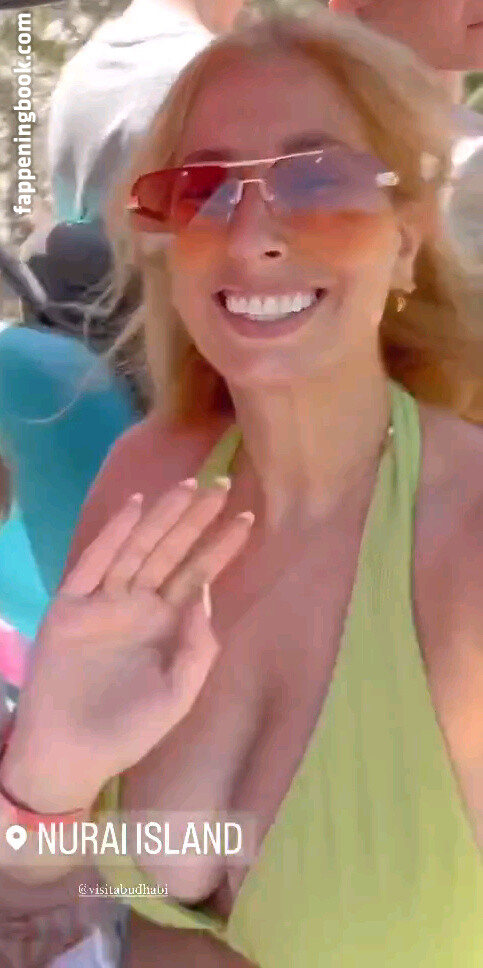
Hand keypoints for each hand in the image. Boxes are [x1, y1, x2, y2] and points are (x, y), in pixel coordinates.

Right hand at [0, 478, 253, 812]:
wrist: (70, 757)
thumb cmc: (128, 732)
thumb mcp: (178, 696)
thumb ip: (198, 648)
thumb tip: (207, 595)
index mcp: (165, 624)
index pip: (198, 576)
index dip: (220, 547)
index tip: (247, 517)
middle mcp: (137, 605)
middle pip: (170, 553)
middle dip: (195, 521)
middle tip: (222, 485)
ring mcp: (103, 602)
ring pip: (137, 550)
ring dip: (161, 518)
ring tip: (188, 488)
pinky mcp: (70, 607)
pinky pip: (93, 564)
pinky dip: (112, 536)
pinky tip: (134, 507)